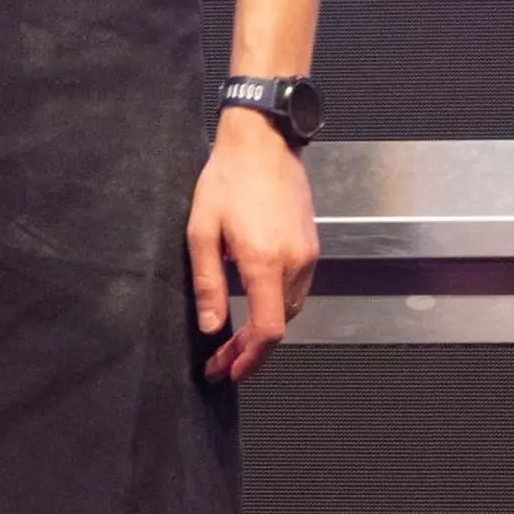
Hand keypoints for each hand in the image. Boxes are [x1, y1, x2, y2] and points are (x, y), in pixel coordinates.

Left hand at [187, 106, 319, 384]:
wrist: (263, 142)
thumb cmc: (228, 179)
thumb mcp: (202, 230)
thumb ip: (208, 283)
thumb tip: (211, 326)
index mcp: (265, 261)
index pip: (268, 330)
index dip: (251, 359)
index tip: (231, 372)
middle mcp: (294, 262)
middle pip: (279, 325)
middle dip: (251, 349)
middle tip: (221, 360)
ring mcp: (308, 254)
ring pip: (289, 309)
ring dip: (264, 329)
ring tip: (234, 339)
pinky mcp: (311, 246)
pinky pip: (296, 289)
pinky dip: (276, 306)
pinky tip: (254, 305)